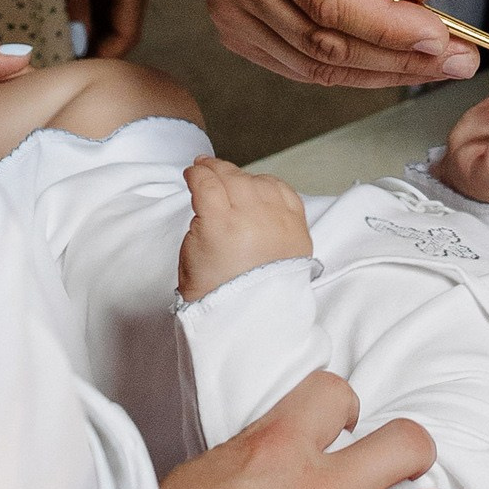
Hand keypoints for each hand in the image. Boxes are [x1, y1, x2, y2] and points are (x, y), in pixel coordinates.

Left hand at [45, 0, 153, 57]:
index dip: (103, 56)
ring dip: (91, 27)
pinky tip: (62, 13)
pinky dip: (88, 6)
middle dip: (96, 45)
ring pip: (113, 8)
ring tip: (57, 43)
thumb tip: (78, 42)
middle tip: (59, 62)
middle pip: (123, 23)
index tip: (71, 71)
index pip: (127, 32)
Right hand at [178, 155, 314, 301]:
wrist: (253, 320)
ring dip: (242, 176)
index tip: (191, 173)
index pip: (207, 183)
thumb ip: (200, 220)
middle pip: (233, 177)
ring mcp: (279, 221)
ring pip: (259, 181)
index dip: (196, 174)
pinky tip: (258, 186)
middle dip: (216, 169)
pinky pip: (284, 192)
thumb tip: (210, 200)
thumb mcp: (191, 256)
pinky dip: (269, 185)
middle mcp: (254, 218)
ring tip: (230, 177)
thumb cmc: (218, 295)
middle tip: (206, 167)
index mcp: (221, 225)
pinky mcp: (297, 228)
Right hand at [208, 0, 477, 91]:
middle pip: (324, 41)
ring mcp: (228, 9)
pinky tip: (391, 61)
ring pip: (316, 66)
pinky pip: (303, 69)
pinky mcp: (236, 34)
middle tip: (455, 60)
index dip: (389, 28)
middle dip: (398, 58)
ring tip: (434, 63)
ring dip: (382, 72)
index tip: (441, 37)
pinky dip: (354, 71)